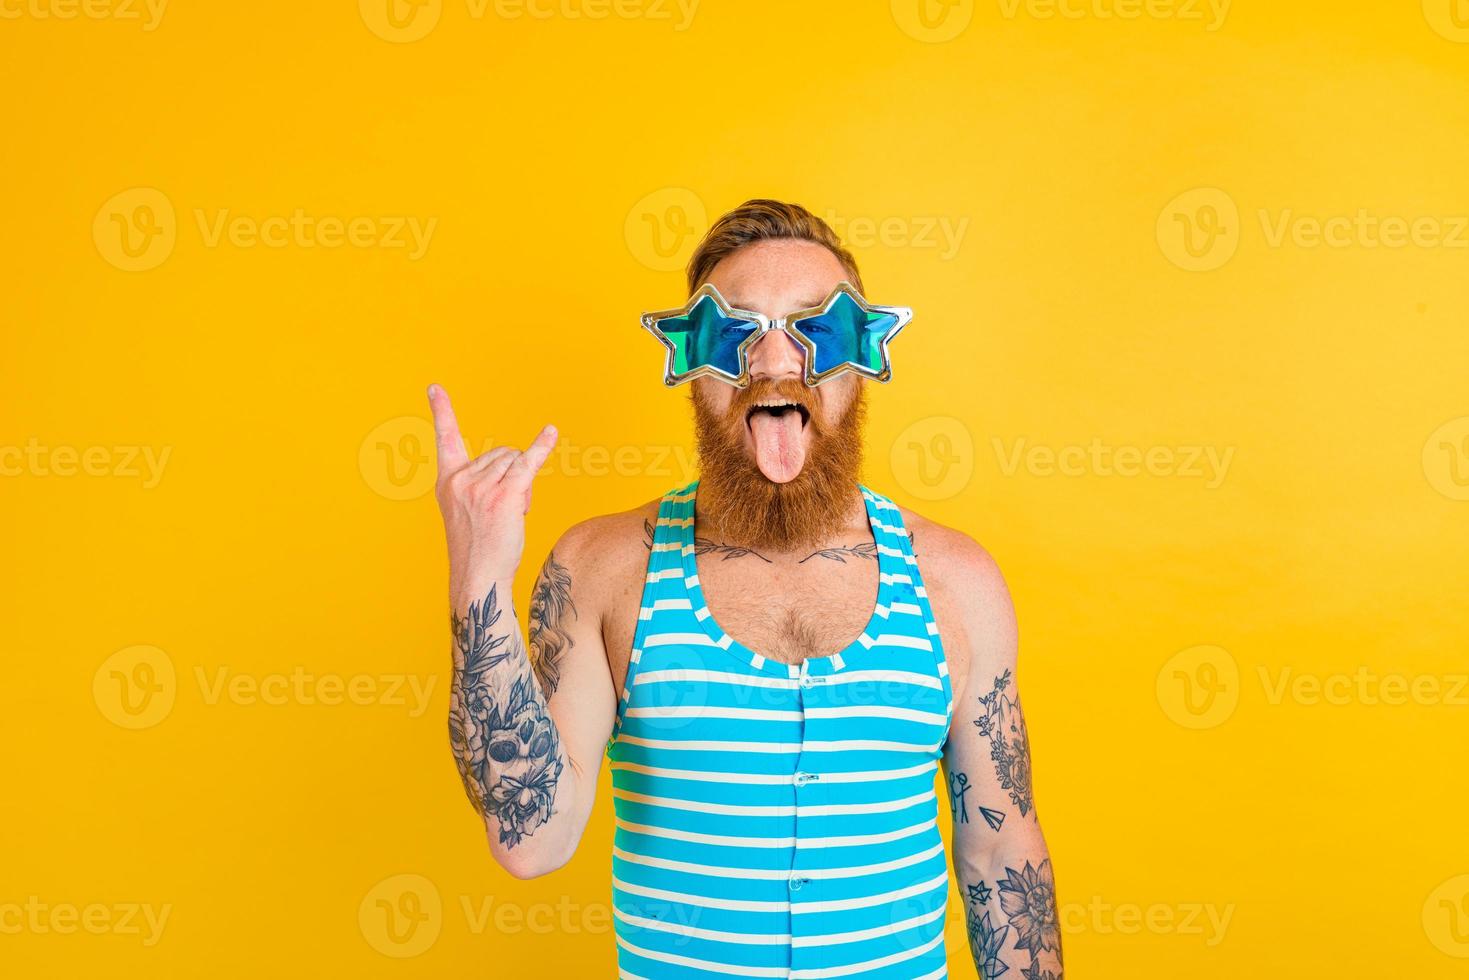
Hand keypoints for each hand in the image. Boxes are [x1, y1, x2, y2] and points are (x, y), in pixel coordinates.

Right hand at [428, 384, 557, 594]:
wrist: (478, 577)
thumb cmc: (477, 548)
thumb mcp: (465, 510)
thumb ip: (479, 483)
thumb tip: (514, 463)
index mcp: (447, 481)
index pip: (444, 438)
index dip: (441, 411)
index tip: (434, 387)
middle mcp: (461, 479)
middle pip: (500, 452)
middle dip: (510, 475)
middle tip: (503, 510)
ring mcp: (481, 486)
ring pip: (516, 462)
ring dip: (523, 485)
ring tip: (510, 514)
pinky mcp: (504, 495)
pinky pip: (528, 464)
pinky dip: (542, 448)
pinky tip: (551, 433)